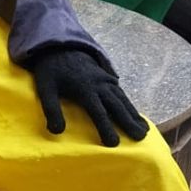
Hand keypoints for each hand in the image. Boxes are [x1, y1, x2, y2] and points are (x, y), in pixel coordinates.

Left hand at [27, 47, 148, 148]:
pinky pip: (122, 93)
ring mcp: (106, 80)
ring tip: (145, 130)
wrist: (60, 46)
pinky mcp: (108, 77)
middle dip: (129, 122)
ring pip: (123, 99)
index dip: (106, 128)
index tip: (114, 144)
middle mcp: (100, 85)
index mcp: (85, 89)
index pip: (98, 112)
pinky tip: (136, 114)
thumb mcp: (45, 89)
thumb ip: (51, 110)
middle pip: (117, 106)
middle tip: (141, 138)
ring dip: (134, 115)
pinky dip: (130, 105)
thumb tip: (57, 132)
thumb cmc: (52, 71)